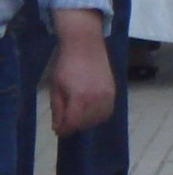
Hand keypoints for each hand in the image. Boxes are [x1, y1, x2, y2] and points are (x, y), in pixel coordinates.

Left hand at [49, 11, 114, 136]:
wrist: (85, 44)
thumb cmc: (66, 64)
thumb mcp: (56, 88)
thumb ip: (58, 109)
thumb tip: (59, 126)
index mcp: (80, 98)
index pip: (72, 124)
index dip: (63, 129)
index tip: (57, 128)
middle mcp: (97, 98)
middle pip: (87, 123)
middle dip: (75, 126)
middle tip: (66, 122)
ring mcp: (108, 94)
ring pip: (100, 118)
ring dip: (88, 122)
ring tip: (78, 117)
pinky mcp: (114, 90)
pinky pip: (109, 110)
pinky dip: (100, 115)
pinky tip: (91, 112)